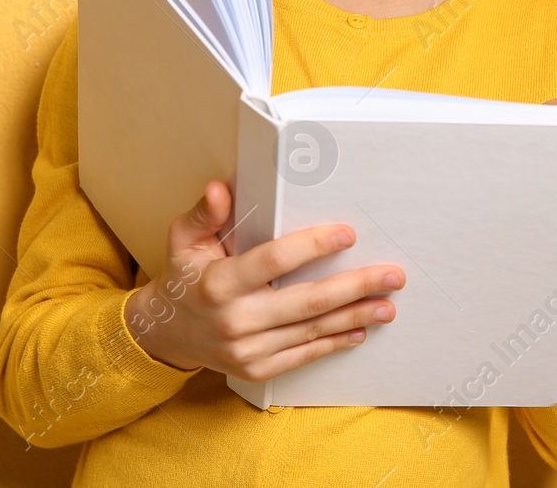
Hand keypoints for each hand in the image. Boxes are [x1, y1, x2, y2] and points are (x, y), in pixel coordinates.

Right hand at [124, 180, 404, 380]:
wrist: (165, 333)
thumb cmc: (184, 277)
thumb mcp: (184, 240)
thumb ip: (205, 214)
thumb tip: (220, 188)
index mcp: (219, 282)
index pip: (273, 261)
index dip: (312, 246)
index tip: (347, 234)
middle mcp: (234, 319)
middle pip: (306, 301)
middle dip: (354, 287)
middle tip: (392, 276)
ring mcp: (246, 349)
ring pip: (311, 330)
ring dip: (355, 317)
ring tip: (387, 305)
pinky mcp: (256, 369)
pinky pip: (303, 354)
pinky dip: (334, 342)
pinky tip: (359, 330)